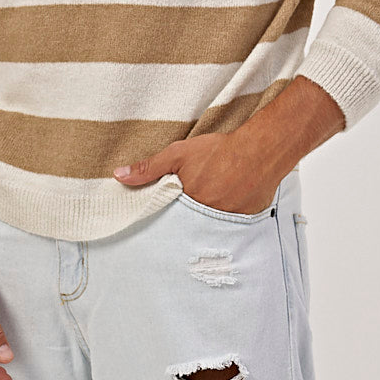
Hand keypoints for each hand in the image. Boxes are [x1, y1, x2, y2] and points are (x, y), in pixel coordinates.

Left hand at [113, 131, 282, 214]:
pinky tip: (227, 207)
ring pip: (209, 229)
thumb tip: (119, 175)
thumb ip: (148, 168)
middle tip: (185, 215)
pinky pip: (230, 228)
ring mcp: (227, 224)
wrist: (260, 150)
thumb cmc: (219, 151)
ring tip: (207, 209)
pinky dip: (226, 220)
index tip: (158, 223)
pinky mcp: (245, 223)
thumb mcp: (178, 154)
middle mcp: (206, 220)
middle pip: (189, 229)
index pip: (168, 223)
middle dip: (184, 226)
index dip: (164, 221)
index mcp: (186, 206)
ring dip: (205, 223)